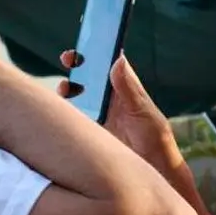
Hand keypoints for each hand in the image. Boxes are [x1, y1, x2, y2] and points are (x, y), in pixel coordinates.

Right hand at [57, 50, 182, 173]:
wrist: (153, 174)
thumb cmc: (156, 142)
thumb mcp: (145, 114)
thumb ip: (130, 89)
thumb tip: (118, 60)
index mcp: (126, 90)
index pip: (110, 63)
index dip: (98, 50)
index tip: (87, 40)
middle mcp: (110, 100)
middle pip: (89, 76)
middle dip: (77, 65)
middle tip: (68, 58)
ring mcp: (98, 116)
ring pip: (77, 95)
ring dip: (68, 89)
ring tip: (65, 89)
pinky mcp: (88, 132)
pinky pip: (72, 117)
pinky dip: (63, 112)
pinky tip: (59, 111)